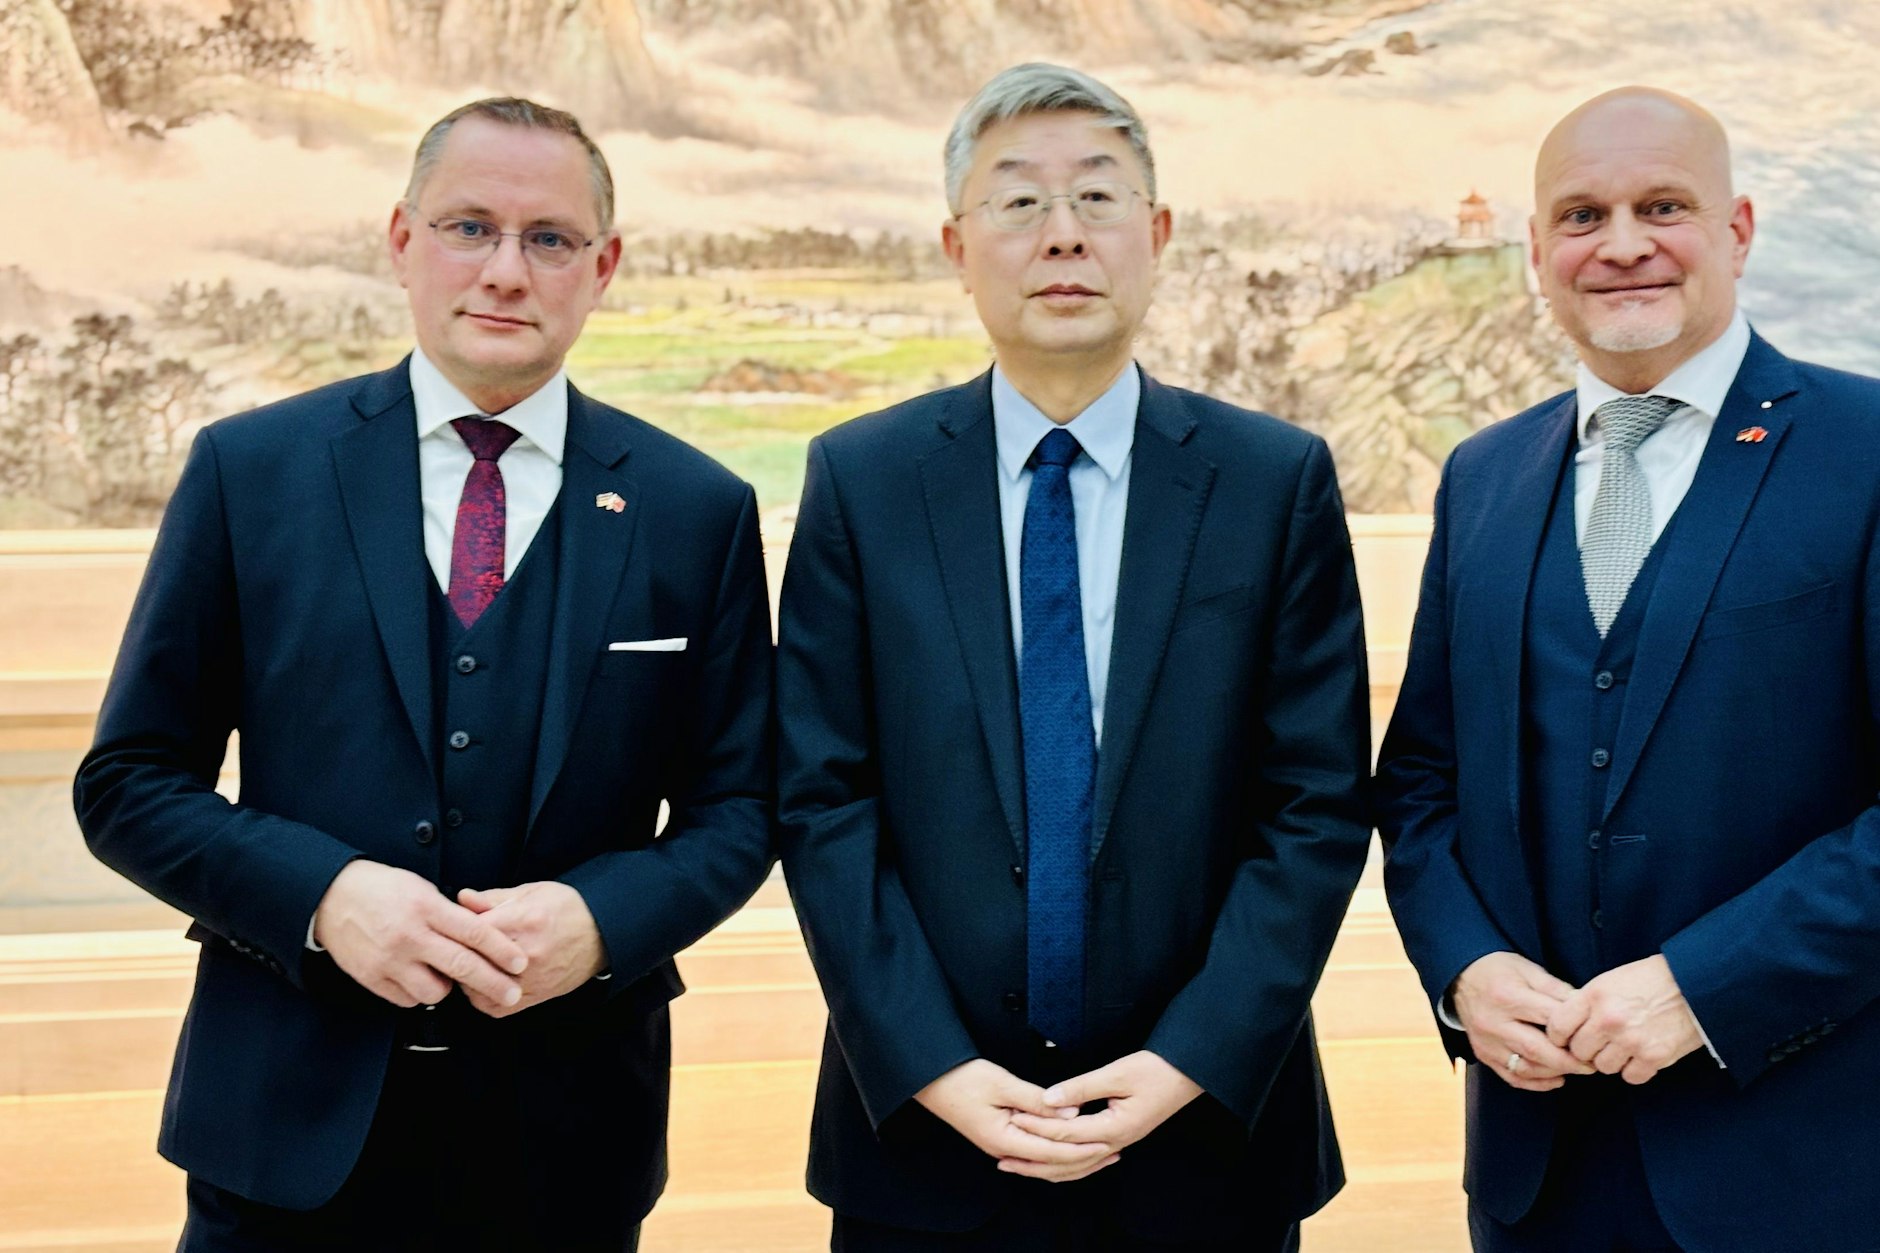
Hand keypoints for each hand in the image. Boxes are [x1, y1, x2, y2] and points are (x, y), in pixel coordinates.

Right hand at [311, 860, 527, 1008]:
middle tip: (513, 994)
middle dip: (493, 983)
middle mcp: (410, 935)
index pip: (474, 932)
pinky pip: (407, 999)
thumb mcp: (421, 889)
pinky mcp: (372, 978)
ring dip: (448, 988)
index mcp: (427, 908)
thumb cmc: (383, 889)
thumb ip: (450, 914)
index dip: (501, 950)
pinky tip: (418, 979)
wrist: (332, 897)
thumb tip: (482, 936)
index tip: (520, 963)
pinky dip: (418, 994)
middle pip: (461, 966)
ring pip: (434, 991)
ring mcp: (390, 959)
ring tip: (447, 976)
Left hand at [456, 882, 605, 1017]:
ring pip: (480, 988)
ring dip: (467, 978)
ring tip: (467, 965)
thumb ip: (493, 898)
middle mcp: (528, 953)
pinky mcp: (536, 996)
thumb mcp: (532, 892)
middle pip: (473, 961)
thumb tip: (463, 899)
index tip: (450, 926)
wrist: (602, 933)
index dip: (455, 928)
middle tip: (451, 947)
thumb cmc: (569, 909)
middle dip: (457, 954)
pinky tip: (482, 984)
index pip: (473, 930)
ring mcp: (532, 979)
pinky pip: (497, 1006)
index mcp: (526, 921)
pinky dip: (483, 997)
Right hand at [913, 1059, 1115, 1182]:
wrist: (930, 1080)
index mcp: (1004, 1139)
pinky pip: (1034, 1153)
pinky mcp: (1000, 1137)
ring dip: (1072, 1158)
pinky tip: (1066, 1148)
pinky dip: (1055, 1152)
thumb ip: (1038, 1101)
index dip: (1083, 1148)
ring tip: (1098, 1152)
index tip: (1108, 1142)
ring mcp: (1000, 1145)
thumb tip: (1070, 1113)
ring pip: (1043, 1162)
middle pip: (1051, 1163)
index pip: (1053, 1151)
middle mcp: (1003, 1149)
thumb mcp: (1002, 1084)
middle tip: (1113, 1151)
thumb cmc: (961, 1079)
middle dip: (1084, 1159)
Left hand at [1008, 1051, 1201, 1162]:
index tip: (1012, 1119)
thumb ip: (1081, 1087)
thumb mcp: (1117, 1073)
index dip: (1036, 1125)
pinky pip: (1088, 1159)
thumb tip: (1049, 1097)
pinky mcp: (1120, 1136)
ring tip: (1021, 1167)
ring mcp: (1119, 1142)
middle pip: (1068, 1160)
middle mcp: (1116, 1142)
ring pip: (1077, 1166)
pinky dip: (1068, 1163)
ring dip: (1048, 1167)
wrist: (1187, 1074)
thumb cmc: (1157, 1070)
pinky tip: (1056, 1161)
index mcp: (1114, 1128)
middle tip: (1004, 1159)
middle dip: (1034, 1159)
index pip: (1065, 1133)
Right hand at [1451, 951, 1595, 1090]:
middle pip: (1538, 1050)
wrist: (1460, 977)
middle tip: (1592, 1064)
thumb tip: (1584, 1009)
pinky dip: (1537, 1083)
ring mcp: (1486, 1042)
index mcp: (1508, 997)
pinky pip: (1512, 1077)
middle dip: (1570, 1061)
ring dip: (1555, 1072)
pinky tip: (1556, 1078)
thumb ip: (1556, 990)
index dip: (1576, 1031)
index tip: (1595, 1037)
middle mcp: (1494, 1023)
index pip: (1549, 1020)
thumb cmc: (1499, 971)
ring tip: (1576, 1068)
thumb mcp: (1528, 970)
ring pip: (1526, 1068)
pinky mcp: (1483, 1055)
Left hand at [1546, 954, 1702, 1084]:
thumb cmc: (1649, 980)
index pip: (1558, 1027)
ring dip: (1611, 1060)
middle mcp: (1609, 1020)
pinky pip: (1630, 1077)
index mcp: (1594, 996)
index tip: (1567, 1039)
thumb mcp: (1609, 981)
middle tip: (1599, 1044)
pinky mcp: (1654, 1057)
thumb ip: (1585, 1003)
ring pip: (1603, 1067)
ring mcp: (1631, 1040)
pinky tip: (1640, 1056)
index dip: (1560, 1036)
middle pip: (1579, 1052)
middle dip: (1586, 1050)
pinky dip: (1634, 1070)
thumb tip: (1565, 1027)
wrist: (1693, 985)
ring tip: (1622, 1047)